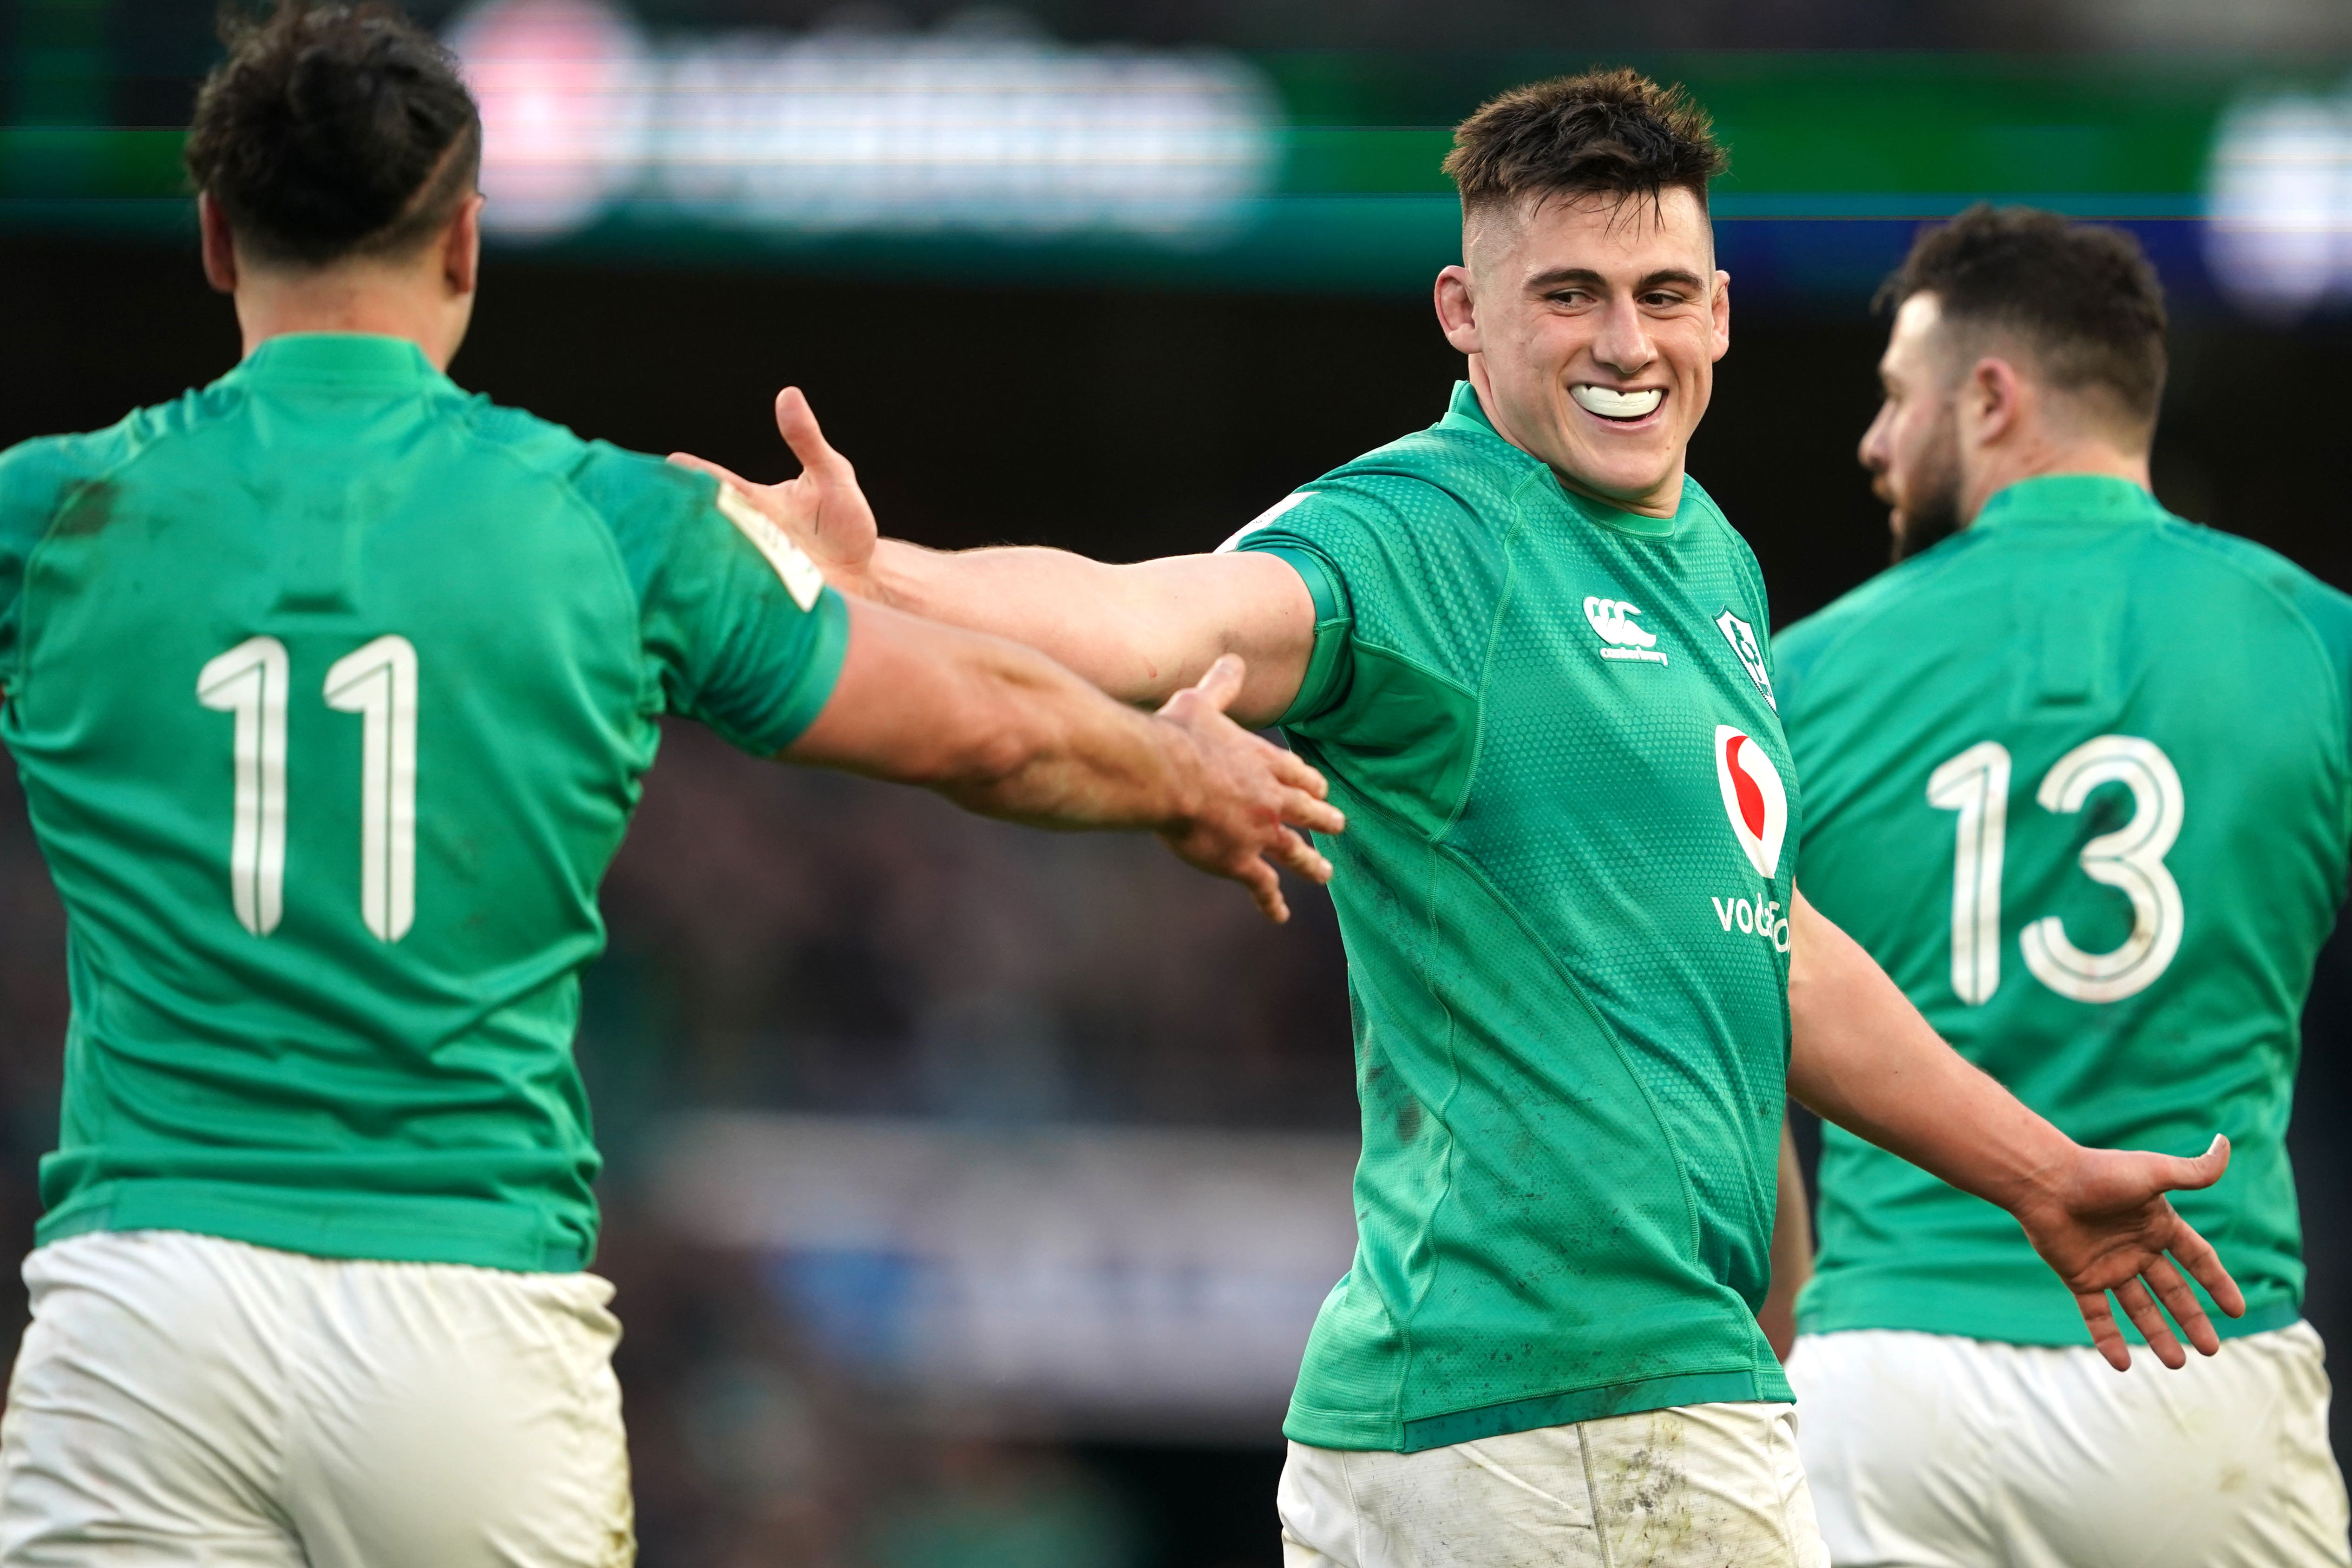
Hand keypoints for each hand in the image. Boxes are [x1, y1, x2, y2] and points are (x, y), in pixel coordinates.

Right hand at [671, 388, 883, 598]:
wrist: (864, 576)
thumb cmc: (845, 522)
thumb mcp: (832, 475)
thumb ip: (808, 441)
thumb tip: (788, 394)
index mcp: (754, 501)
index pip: (716, 482)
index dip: (694, 474)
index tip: (670, 465)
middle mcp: (746, 533)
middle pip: (704, 522)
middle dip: (680, 517)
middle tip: (652, 510)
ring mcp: (754, 566)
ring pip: (713, 559)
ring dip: (697, 555)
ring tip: (670, 553)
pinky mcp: (766, 596)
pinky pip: (736, 595)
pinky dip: (723, 592)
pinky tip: (705, 594)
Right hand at [1152, 655, 1343, 922]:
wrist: (1164, 776)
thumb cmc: (1177, 736)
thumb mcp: (1202, 702)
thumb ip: (1222, 685)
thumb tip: (1233, 659)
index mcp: (1262, 760)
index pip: (1295, 771)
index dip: (1308, 780)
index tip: (1320, 786)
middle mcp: (1269, 797)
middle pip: (1305, 810)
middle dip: (1323, 818)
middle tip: (1339, 825)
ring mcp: (1259, 832)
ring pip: (1294, 851)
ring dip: (1311, 863)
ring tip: (1325, 873)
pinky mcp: (1240, 861)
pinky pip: (1262, 885)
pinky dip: (1271, 901)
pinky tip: (1279, 914)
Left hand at [2010, 1135, 2243, 1369]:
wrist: (2043, 1182)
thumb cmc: (2098, 1174)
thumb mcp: (2154, 1173)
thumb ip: (2193, 1171)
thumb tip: (2226, 1143)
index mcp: (2157, 1225)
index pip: (2198, 1260)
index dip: (2218, 1283)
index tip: (2236, 1309)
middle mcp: (2136, 1248)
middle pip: (2172, 1291)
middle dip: (2192, 1320)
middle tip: (2211, 1349)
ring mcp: (2108, 1264)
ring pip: (2139, 1308)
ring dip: (2158, 1336)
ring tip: (2177, 1364)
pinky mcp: (2079, 1277)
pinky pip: (2097, 1315)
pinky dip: (2107, 1338)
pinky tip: (2121, 1363)